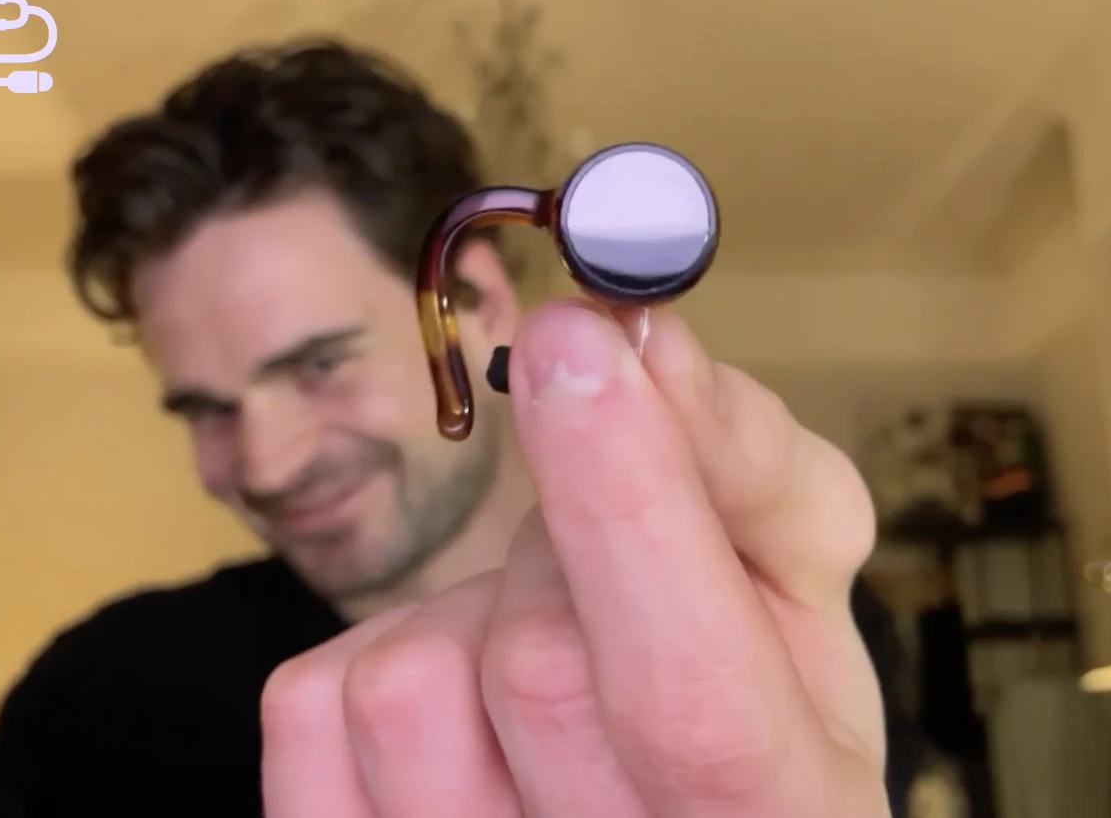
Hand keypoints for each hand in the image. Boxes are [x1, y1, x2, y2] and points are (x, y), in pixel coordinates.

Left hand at [260, 300, 887, 816]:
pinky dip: (387, 646)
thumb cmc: (754, 700)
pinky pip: (311, 706)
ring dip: (472, 604)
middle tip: (607, 543)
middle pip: (535, 665)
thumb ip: (748, 464)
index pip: (689, 701)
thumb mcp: (800, 591)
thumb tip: (644, 342)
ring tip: (541, 642)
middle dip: (567, 540)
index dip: (628, 513)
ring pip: (407, 679)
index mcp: (773, 817)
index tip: (577, 340)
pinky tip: (463, 687)